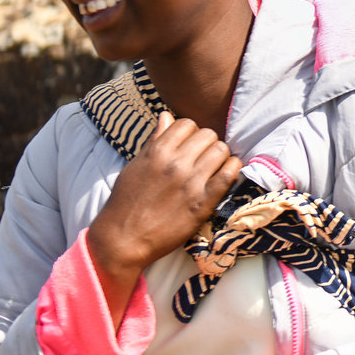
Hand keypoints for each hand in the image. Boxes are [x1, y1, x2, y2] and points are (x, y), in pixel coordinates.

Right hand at [88, 112, 241, 319]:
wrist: (123, 240)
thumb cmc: (126, 202)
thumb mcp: (135, 166)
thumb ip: (154, 140)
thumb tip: (167, 115)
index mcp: (157, 152)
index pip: (187, 123)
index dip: (190, 133)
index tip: (189, 146)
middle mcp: (175, 163)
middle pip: (208, 135)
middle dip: (207, 143)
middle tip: (202, 158)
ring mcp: (191, 182)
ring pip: (221, 150)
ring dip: (220, 157)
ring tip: (213, 168)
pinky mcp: (203, 202)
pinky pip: (229, 174)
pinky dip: (232, 170)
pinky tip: (224, 175)